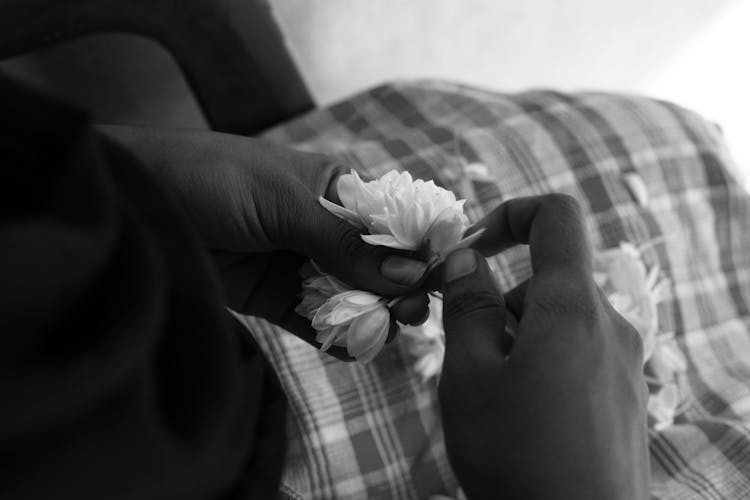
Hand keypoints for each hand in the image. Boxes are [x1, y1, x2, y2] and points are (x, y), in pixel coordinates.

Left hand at [100, 126, 429, 358]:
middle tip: (410, 312)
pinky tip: (354, 348)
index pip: (391, 221)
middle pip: (377, 265)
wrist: (136, 202)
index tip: (440, 278)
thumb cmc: (213, 177)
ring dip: (370, 315)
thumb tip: (410, 273)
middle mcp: (324, 228)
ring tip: (384, 332)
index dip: (418, 248)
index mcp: (334, 188)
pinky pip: (315, 322)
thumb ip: (344, 242)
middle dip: (398, 288)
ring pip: (351, 296)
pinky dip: (335, 337)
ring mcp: (299, 264)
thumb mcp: (284, 202)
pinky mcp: (273, 299)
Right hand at [439, 194, 649, 498]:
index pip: (557, 216)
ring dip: (518, 340)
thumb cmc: (515, 456)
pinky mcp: (627, 399)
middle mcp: (611, 327)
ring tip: (493, 400)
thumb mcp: (470, 375)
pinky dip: (543, 365)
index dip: (509, 214)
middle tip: (466, 356)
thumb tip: (467, 257)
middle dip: (501, 303)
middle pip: (550, 281)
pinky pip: (579, 356)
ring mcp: (625, 365)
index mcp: (573, 308)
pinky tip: (525, 420)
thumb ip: (468, 305)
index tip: (471, 251)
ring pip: (560, 324)